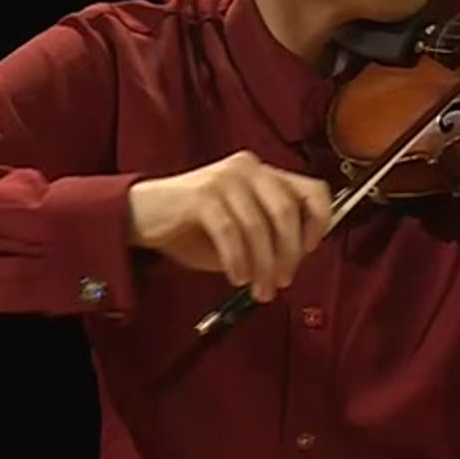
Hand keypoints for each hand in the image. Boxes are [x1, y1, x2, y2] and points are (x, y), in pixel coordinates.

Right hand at [126, 150, 333, 301]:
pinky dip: (238, 259)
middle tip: (283, 281)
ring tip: (260, 290)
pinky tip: (237, 277)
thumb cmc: (193, 226)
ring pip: (259, 225)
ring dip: (263, 264)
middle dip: (289, 253)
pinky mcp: (202, 194)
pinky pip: (231, 232)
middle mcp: (249, 168)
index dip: (320, 221)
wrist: (140, 215)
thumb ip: (269, 235)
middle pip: (287, 210)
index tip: (311, 250)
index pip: (313, 189)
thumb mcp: (241, 229)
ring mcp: (226, 178)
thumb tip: (295, 259)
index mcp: (265, 173)